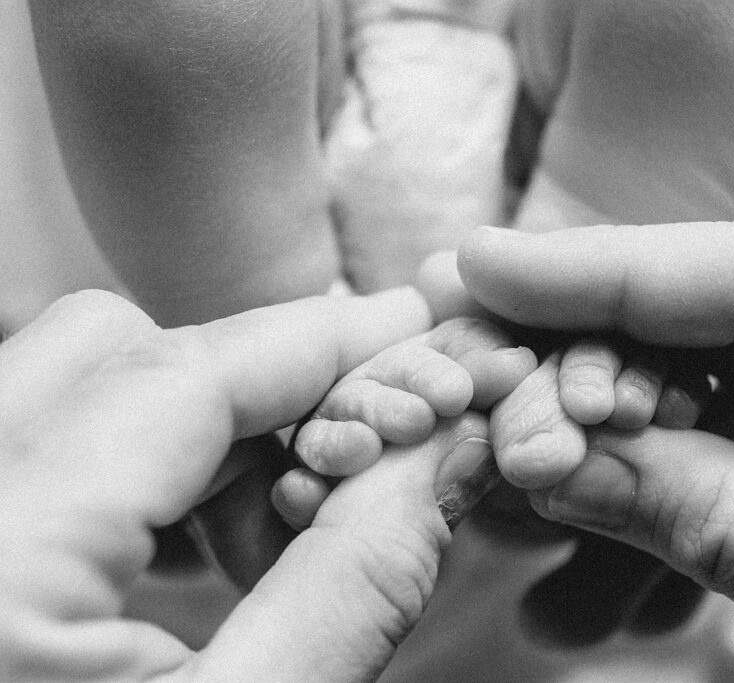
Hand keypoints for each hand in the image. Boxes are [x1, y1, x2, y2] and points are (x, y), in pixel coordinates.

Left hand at [0, 288, 488, 680]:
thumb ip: (355, 582)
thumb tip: (443, 455)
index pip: (177, 373)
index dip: (318, 341)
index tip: (409, 330)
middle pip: (106, 347)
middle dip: (254, 382)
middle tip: (352, 448)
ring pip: (77, 385)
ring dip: (204, 430)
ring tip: (280, 532)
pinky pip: (47, 445)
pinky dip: (150, 470)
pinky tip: (209, 551)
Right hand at [458, 217, 733, 680]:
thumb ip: (722, 519)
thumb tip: (552, 458)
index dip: (617, 267)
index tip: (489, 266)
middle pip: (721, 316)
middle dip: (595, 365)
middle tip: (502, 425)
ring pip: (704, 377)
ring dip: (606, 429)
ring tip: (527, 478)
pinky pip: (720, 438)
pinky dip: (645, 473)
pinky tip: (584, 512)